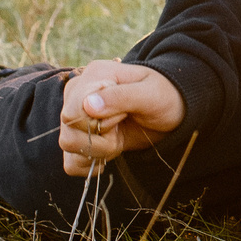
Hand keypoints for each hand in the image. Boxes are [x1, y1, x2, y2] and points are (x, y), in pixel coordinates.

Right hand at [57, 60, 183, 176]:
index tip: (123, 115)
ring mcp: (78, 116)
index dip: (98, 123)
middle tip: (122, 128)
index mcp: (95, 76)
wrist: (172, 110)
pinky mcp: (82, 137)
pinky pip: (70, 161)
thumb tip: (88, 105)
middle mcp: (79, 94)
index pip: (72, 111)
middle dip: (100, 139)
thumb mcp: (151, 94)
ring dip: (97, 151)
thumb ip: (121, 97)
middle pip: (68, 130)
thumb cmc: (165, 96)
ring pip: (67, 145)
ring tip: (118, 140)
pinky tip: (108, 155)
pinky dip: (88, 165)